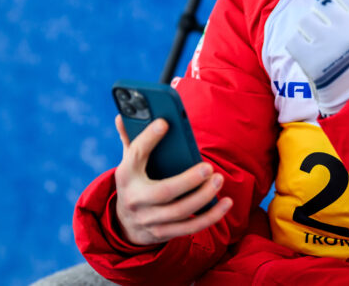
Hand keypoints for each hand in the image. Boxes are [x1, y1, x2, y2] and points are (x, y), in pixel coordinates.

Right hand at [114, 115, 232, 245]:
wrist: (124, 222)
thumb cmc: (135, 181)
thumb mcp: (129, 160)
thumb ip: (131, 139)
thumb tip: (121, 115)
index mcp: (126, 175)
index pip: (135, 154)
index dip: (149, 138)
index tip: (165, 123)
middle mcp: (135, 199)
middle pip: (163, 192)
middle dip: (188, 180)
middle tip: (208, 166)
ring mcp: (149, 219)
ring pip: (179, 212)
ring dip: (203, 197)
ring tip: (219, 180)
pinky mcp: (163, 232)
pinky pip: (190, 227)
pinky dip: (211, 217)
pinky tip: (226, 202)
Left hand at [285, 0, 348, 114]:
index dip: (340, 6)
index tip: (346, 24)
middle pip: (320, 4)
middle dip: (322, 19)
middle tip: (333, 38)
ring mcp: (329, 46)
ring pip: (304, 20)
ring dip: (309, 32)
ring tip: (321, 46)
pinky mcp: (310, 60)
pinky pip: (293, 39)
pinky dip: (299, 47)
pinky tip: (311, 56)